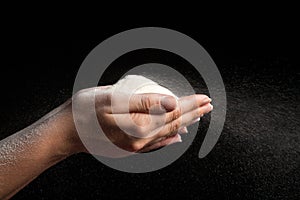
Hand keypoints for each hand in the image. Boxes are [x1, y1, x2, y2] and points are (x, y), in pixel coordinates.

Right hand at [70, 78, 212, 156]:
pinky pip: (155, 145)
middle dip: (193, 113)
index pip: (173, 113)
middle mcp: (141, 140)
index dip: (190, 104)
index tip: (204, 97)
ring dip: (184, 124)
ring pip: (167, 134)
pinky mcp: (129, 148)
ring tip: (197, 117)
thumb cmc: (84, 112)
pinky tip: (176, 138)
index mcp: (139, 127)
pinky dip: (169, 140)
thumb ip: (143, 102)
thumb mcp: (112, 99)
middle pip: (174, 124)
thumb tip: (171, 102)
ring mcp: (135, 146)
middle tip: (208, 105)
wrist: (65, 132)